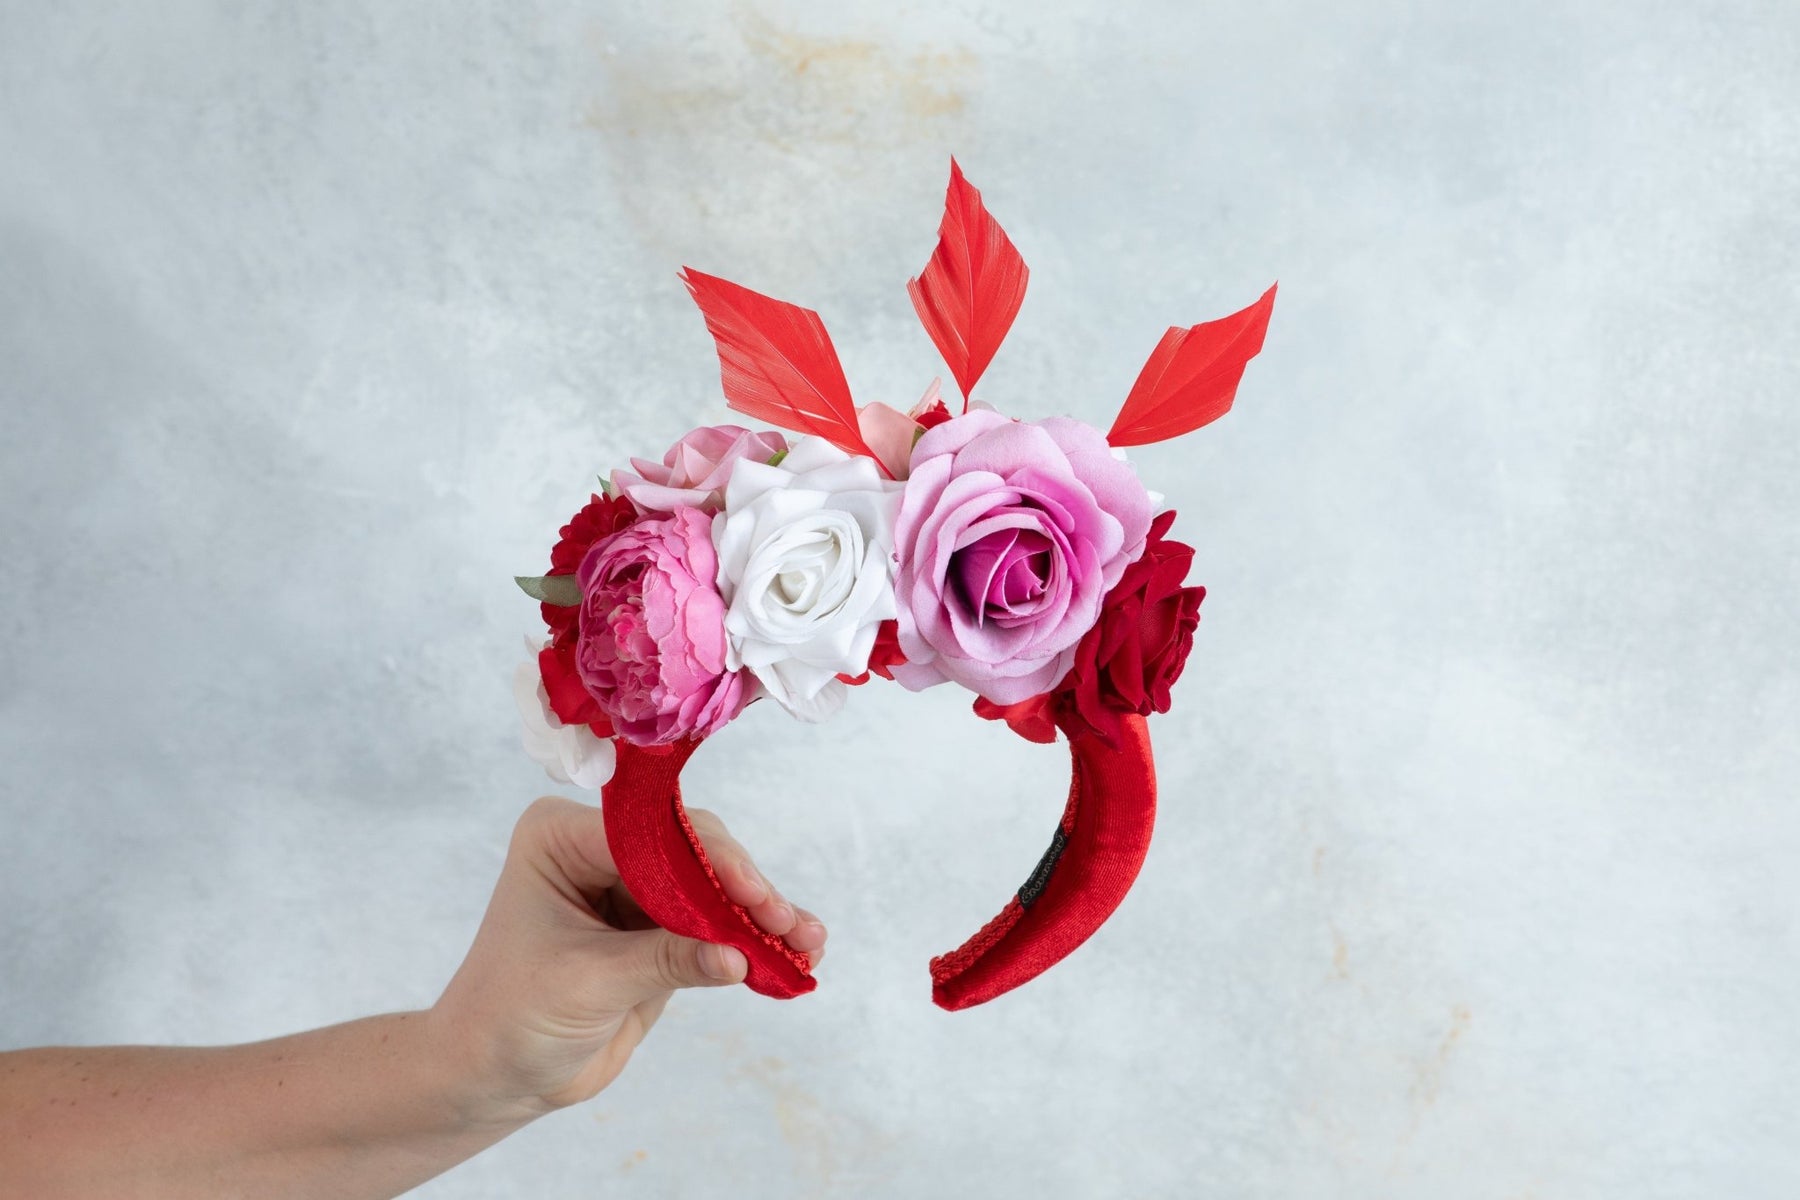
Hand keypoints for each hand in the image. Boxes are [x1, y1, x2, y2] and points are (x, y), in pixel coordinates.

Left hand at [430, 795, 825, 1120]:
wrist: (493, 1076)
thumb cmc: (510, 1020)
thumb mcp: (587, 985)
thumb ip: (665, 961)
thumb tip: (739, 954)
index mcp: (563, 838)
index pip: (653, 835)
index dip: (711, 863)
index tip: (756, 899)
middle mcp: (601, 851)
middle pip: (694, 853)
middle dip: (744, 892)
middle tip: (791, 926)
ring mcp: (633, 888)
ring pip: (713, 886)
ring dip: (761, 916)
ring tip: (808, 942)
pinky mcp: (657, 929)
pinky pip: (715, 925)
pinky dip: (751, 941)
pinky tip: (792, 956)